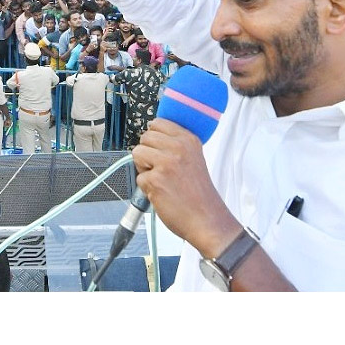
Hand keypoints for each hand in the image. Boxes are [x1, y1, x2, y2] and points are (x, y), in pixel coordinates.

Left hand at [131, 118, 238, 254]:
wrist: (208, 221)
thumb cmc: (200, 196)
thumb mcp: (194, 159)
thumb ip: (176, 146)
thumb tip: (153, 137)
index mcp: (189, 140)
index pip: (158, 123)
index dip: (154, 139)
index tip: (160, 150)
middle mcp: (178, 148)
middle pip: (144, 138)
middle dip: (147, 154)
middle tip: (162, 170)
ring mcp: (166, 163)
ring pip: (137, 154)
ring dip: (144, 168)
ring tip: (162, 180)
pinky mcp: (155, 180)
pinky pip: (139, 178)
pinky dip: (147, 188)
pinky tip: (163, 193)